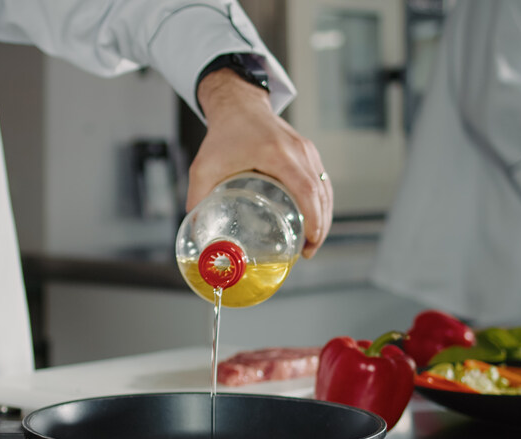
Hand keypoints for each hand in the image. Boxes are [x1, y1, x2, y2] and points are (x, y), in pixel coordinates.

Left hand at [191, 68, 332, 258]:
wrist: (238, 104)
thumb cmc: (223, 134)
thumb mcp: (204, 166)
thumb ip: (197, 196)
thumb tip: (195, 228)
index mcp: (276, 154)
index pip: (305, 188)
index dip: (313, 217)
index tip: (310, 240)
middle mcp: (297, 151)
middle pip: (320, 192)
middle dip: (320, 225)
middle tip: (308, 251)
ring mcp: (306, 150)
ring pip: (325, 187)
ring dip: (324, 216)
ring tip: (311, 242)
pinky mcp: (307, 151)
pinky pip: (321, 180)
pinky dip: (322, 202)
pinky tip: (314, 220)